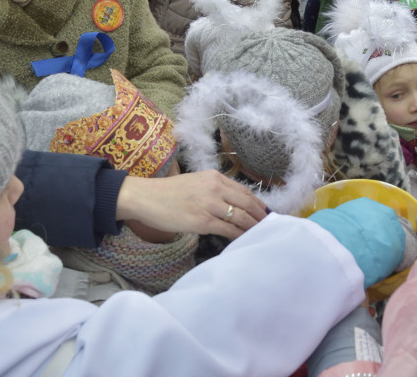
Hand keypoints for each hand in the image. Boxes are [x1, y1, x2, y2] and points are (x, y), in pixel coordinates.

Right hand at [115, 169, 267, 239]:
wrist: (146, 198)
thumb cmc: (168, 193)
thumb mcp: (195, 182)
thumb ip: (214, 190)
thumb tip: (232, 204)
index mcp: (214, 177)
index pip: (244, 191)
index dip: (258, 203)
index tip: (266, 212)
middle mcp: (215, 188)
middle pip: (248, 203)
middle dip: (261, 216)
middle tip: (270, 226)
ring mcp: (210, 204)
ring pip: (241, 217)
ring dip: (253, 227)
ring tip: (260, 234)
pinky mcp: (203, 221)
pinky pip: (228, 229)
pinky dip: (239, 235)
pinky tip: (243, 239)